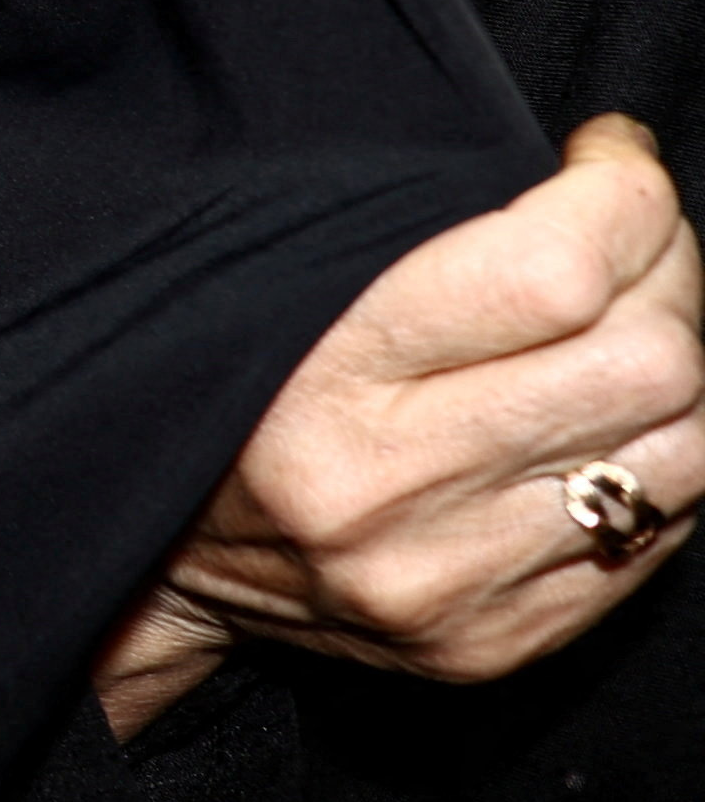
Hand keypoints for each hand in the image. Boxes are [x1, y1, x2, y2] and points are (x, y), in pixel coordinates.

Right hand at [92, 114, 704, 735]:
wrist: (150, 563)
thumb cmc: (224, 385)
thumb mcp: (278, 279)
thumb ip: (432, 239)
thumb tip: (608, 190)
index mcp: (322, 381)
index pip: (558, 272)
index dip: (622, 191)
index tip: (603, 159)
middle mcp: (392, 492)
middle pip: (652, 362)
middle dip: (669, 276)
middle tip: (627, 246)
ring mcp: (454, 582)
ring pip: (687, 452)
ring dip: (678, 374)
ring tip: (621, 336)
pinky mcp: (499, 642)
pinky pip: (661, 534)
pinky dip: (650, 462)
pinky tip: (590, 428)